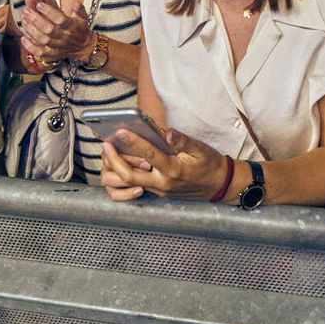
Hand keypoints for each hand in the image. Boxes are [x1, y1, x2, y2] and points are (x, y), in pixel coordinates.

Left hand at [18, 0, 94, 64]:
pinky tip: (23, 38)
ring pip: (42, 40)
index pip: (60, 19)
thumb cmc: (80, 28)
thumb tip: (76, 4)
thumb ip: (79, 9)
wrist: (83, 46)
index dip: (49, 11)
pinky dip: (30, 46)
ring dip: (31, 30)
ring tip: (24, 20)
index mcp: (72, 26)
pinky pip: (40, 52)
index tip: (39, 4)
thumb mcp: (83, 16)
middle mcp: (64, 37)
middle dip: (36, 19)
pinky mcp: (52, 53)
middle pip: (49, 29)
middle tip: (27, 11)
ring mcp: (57, 46)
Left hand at [100, 126, 230, 201]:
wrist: (219, 186)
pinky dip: (126, 174)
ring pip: (129, 184)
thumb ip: (183, 141)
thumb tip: (168, 132)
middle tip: (106, 144)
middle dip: (114, 160)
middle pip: (130, 176)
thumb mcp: (201, 149)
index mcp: (174, 170)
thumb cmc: (210, 164)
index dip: (134, 142)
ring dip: (116, 170)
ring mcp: (159, 190)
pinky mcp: (158, 193)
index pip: (149, 155)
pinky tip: (121, 161)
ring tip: (110, 153)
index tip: (121, 131)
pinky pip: (136, 185)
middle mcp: (163, 183)